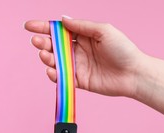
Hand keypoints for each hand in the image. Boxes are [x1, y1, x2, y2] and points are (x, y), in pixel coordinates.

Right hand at [24, 17, 145, 97]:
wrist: (134, 74)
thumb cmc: (123, 50)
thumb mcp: (103, 31)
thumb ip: (82, 26)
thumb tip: (63, 19)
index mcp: (84, 36)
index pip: (60, 31)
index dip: (43, 28)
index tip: (29, 26)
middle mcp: (79, 50)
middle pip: (55, 46)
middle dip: (43, 43)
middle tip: (37, 42)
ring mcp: (79, 66)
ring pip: (56, 62)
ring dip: (47, 58)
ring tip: (44, 55)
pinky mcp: (81, 81)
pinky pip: (64, 78)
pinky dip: (55, 75)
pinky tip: (51, 71)